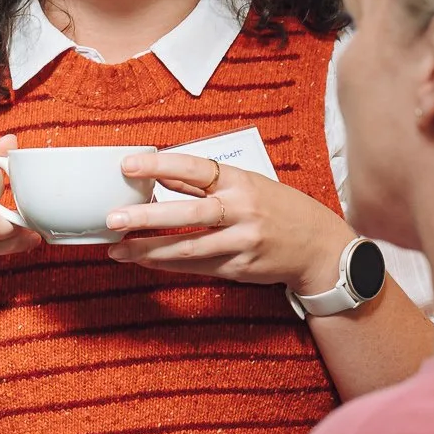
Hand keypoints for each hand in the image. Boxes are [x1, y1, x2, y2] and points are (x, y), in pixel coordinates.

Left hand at [104, 152, 353, 296]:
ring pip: (188, 248)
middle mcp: (242, 211)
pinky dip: (167, 264)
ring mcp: (241, 243)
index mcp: (242, 182)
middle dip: (146, 217)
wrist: (320, 248)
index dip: (160, 165)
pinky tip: (144, 261)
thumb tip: (163, 175)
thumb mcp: (249, 185)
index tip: (128, 164)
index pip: (195, 168)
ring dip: (148, 250)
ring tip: (118, 250)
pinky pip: (196, 267)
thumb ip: (207, 184)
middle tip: (113, 219)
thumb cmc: (281, 210)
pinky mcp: (239, 269)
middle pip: (188, 213)